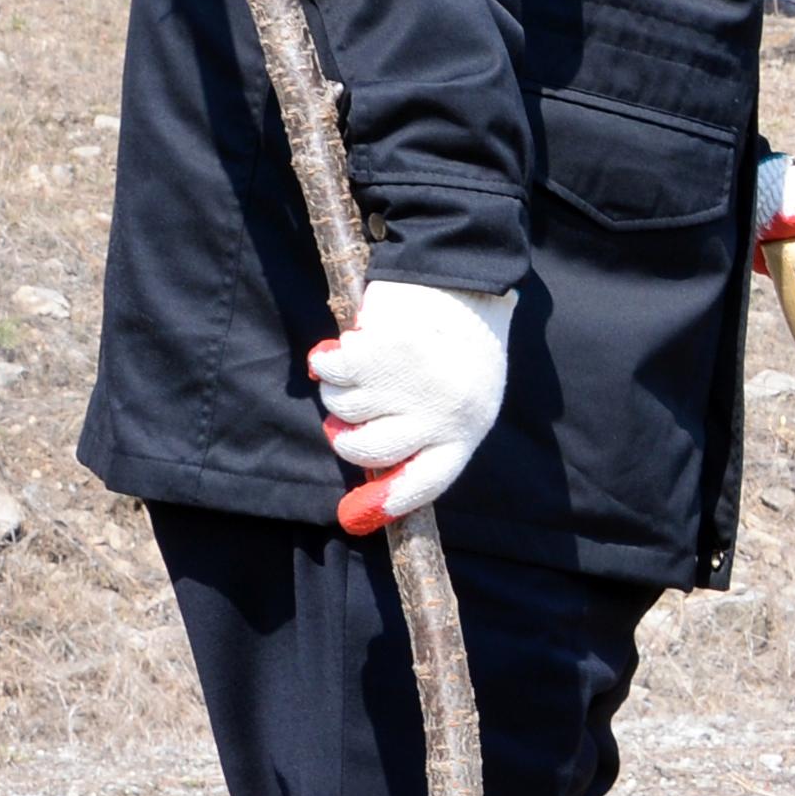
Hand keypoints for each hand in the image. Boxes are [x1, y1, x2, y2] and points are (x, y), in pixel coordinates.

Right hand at [308, 281, 513, 534]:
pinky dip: (327, 359)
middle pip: (368, 449)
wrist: (466, 277)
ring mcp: (412, 384)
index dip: (387, 502)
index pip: (424, 482)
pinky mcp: (385, 349)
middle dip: (345, 436)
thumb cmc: (461, 343)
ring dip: (339, 388)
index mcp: (467, 430)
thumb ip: (429, 435)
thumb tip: (374, 485)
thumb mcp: (464, 397)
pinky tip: (341, 346)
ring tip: (364, 365)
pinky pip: (332, 371)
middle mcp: (442, 414)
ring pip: (343, 407)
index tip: (354, 518)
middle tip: (344, 419)